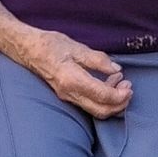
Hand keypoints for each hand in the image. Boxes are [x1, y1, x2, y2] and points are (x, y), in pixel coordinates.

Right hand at [18, 29, 132, 119]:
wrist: (28, 50)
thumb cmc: (50, 45)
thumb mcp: (76, 47)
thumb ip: (98, 60)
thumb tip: (116, 69)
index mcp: (73, 80)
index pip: (102, 96)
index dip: (120, 95)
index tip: (129, 85)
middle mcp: (70, 93)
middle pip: (101, 111)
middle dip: (119, 104)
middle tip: (128, 87)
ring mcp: (68, 97)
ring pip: (96, 110)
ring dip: (112, 101)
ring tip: (120, 82)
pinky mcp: (67, 96)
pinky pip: (89, 104)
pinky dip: (103, 98)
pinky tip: (108, 83)